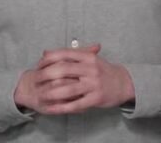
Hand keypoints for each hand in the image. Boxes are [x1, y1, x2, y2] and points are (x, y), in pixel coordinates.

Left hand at [15, 43, 135, 114]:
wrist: (124, 83)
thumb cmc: (103, 70)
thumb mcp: (90, 58)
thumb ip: (70, 55)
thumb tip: (47, 53)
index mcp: (88, 57)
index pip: (64, 54)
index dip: (48, 59)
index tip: (39, 64)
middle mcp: (91, 69)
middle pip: (63, 70)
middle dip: (46, 75)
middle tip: (36, 80)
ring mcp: (93, 84)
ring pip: (68, 89)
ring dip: (52, 93)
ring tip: (40, 96)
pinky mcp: (96, 99)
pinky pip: (75, 104)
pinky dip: (62, 107)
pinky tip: (52, 109)